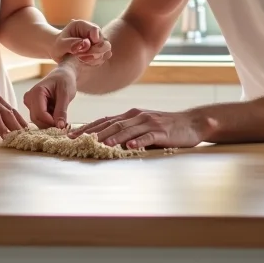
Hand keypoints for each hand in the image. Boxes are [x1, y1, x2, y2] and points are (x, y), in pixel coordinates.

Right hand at [22, 66, 77, 128]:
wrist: (63, 75)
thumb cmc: (65, 80)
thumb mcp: (66, 94)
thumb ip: (61, 110)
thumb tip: (59, 126)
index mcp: (36, 92)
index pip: (40, 114)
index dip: (51, 122)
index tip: (63, 125)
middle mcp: (29, 98)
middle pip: (37, 119)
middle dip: (50, 124)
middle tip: (63, 123)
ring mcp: (29, 103)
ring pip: (38, 121)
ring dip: (50, 122)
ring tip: (60, 115)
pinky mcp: (32, 107)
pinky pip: (39, 119)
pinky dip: (49, 120)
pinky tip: (56, 114)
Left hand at [52, 19, 111, 66]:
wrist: (59, 51)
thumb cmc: (59, 45)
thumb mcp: (61, 44)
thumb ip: (71, 44)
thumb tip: (85, 44)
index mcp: (83, 25)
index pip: (95, 30)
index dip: (93, 41)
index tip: (83, 49)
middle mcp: (94, 32)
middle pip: (105, 42)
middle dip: (95, 52)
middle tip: (81, 57)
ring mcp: (98, 42)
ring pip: (106, 51)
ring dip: (94, 58)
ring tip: (81, 59)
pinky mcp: (99, 51)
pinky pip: (103, 58)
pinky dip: (95, 62)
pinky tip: (85, 62)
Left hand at [69, 108, 215, 149]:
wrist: (191, 123)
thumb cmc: (166, 127)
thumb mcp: (143, 126)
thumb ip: (128, 131)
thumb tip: (106, 140)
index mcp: (131, 115)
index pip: (105, 121)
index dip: (88, 127)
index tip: (72, 135)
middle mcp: (137, 116)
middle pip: (112, 124)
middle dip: (93, 133)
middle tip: (77, 141)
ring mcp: (149, 123)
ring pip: (127, 130)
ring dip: (112, 138)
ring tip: (100, 144)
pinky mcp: (161, 132)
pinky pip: (148, 137)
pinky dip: (138, 142)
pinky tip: (130, 147)